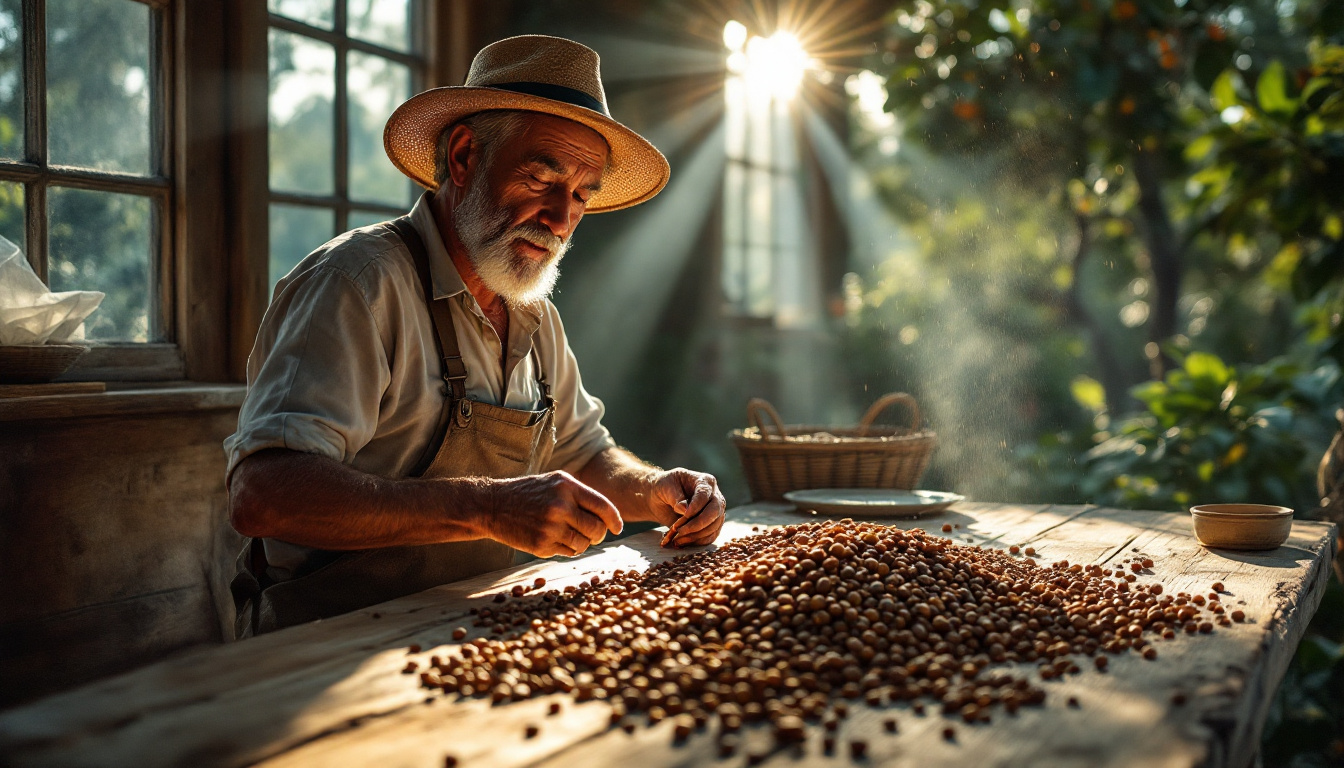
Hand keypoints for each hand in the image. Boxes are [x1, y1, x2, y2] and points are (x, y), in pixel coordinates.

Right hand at [481, 471, 622, 557]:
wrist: (492, 505)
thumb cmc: (528, 493)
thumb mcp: (555, 482)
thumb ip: (581, 495)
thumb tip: (608, 517)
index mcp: (567, 486)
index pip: (603, 506)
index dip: (615, 520)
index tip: (617, 528)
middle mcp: (561, 506)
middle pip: (597, 529)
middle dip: (598, 534)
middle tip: (591, 534)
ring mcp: (551, 527)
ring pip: (584, 544)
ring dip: (582, 543)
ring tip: (569, 535)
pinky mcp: (541, 545)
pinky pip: (568, 553)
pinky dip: (567, 549)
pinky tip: (555, 539)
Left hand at [648, 469, 725, 547]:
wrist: (660, 499)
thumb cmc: (664, 488)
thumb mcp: (665, 487)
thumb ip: (675, 497)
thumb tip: (685, 509)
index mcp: (704, 482)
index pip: (705, 494)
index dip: (696, 506)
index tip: (685, 515)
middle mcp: (714, 496)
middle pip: (714, 512)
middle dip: (698, 524)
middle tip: (679, 530)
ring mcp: (715, 512)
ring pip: (713, 527)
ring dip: (695, 536)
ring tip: (676, 539)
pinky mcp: (712, 526)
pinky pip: (710, 537)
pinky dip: (696, 542)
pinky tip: (681, 542)